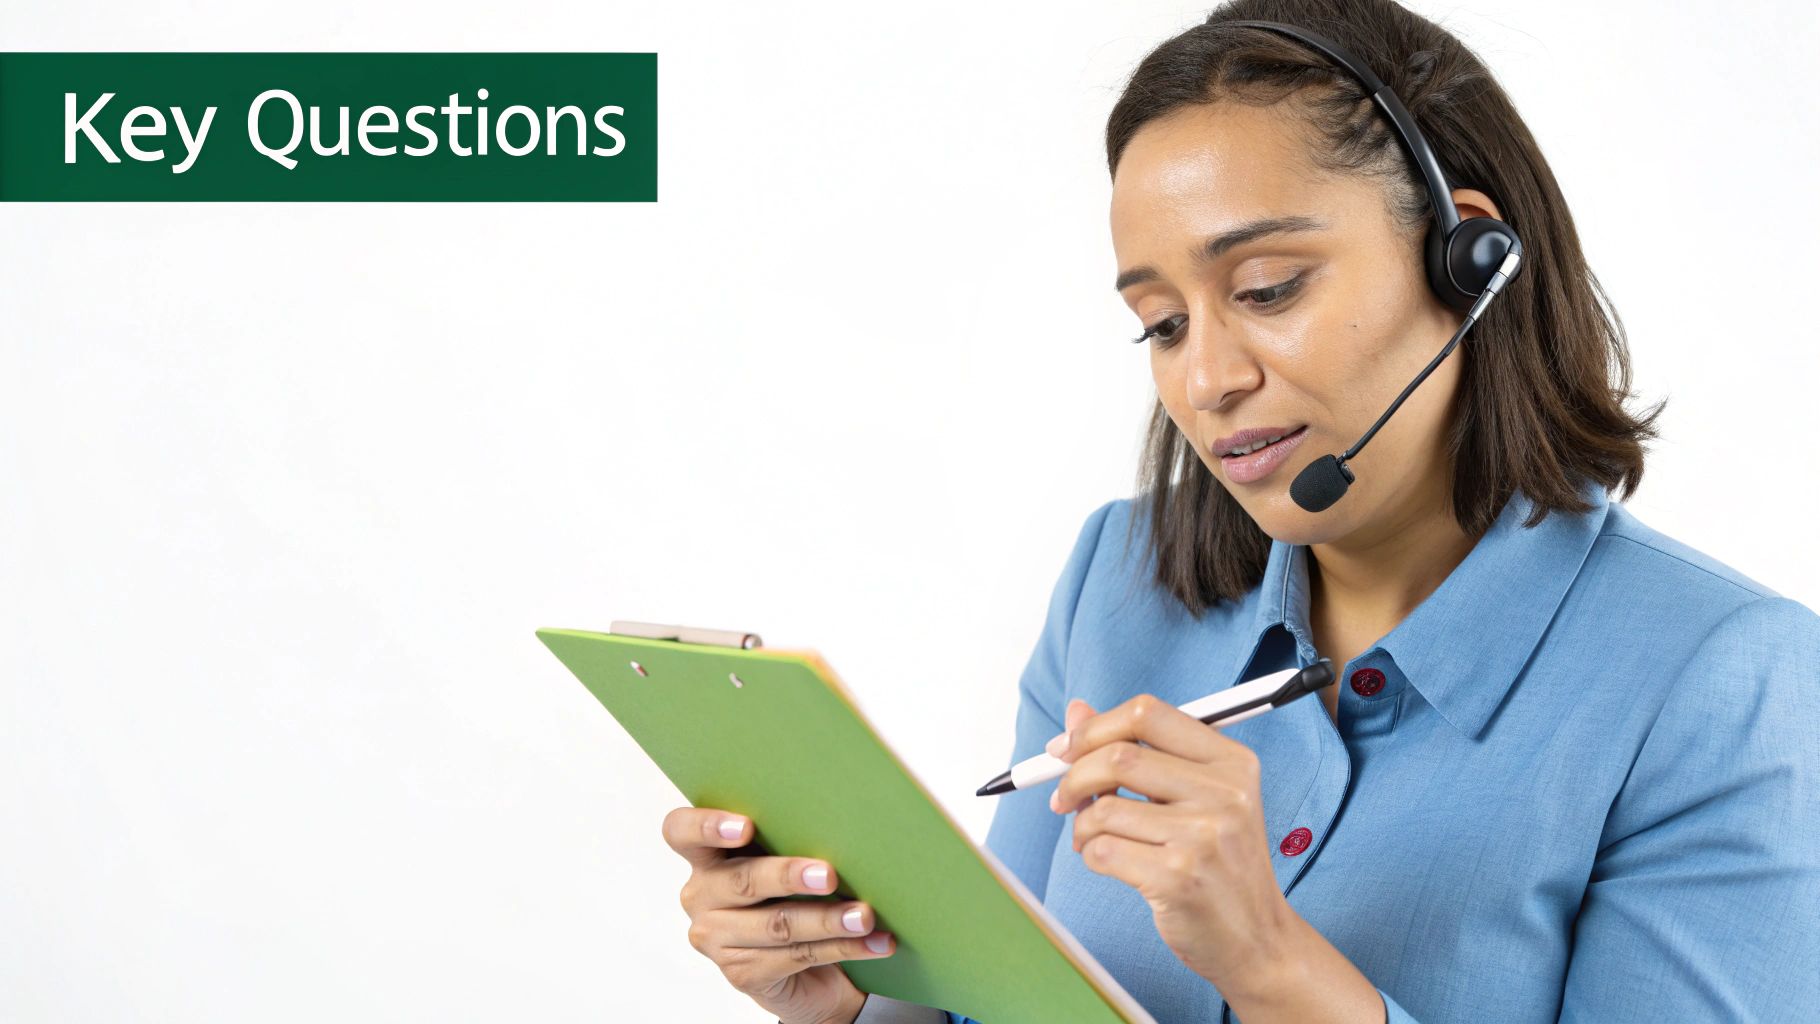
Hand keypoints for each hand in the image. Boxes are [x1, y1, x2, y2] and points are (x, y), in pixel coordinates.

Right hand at [663, 806, 895, 1023]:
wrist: (804, 965)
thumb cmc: (793, 892)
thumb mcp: (785, 858)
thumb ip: (791, 837)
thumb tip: (842, 819)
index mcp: (705, 856)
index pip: (681, 831)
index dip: (708, 825)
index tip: (747, 827)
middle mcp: (701, 895)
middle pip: (742, 881)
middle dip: (788, 876)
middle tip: (828, 875)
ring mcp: (717, 938)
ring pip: (776, 925)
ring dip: (828, 919)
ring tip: (864, 915)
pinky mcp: (742, 973)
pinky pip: (795, 956)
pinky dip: (841, 947)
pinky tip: (872, 942)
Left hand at [1045, 695, 1294, 994]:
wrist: (1258, 938)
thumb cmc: (1220, 863)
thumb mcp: (1196, 797)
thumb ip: (1138, 750)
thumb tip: (1076, 710)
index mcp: (1231, 762)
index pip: (1147, 714)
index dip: (1095, 727)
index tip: (1066, 748)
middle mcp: (1225, 793)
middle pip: (1118, 756)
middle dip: (1074, 777)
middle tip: (1064, 798)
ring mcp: (1204, 836)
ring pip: (1104, 809)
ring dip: (1082, 825)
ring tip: (1093, 839)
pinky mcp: (1178, 878)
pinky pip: (1103, 851)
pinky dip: (1091, 855)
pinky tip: (1109, 862)